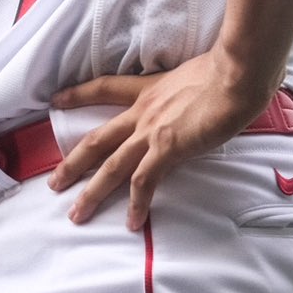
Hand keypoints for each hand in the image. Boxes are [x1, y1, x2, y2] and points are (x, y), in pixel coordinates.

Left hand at [49, 50, 271, 227]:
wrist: (237, 74)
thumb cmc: (229, 71)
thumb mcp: (197, 76)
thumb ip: (188, 92)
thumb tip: (200, 99)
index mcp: (148, 90)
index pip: (105, 88)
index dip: (78, 94)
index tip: (56, 100)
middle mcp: (143, 112)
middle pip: (97, 140)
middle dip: (73, 163)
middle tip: (54, 183)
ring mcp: (152, 131)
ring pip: (111, 166)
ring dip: (92, 192)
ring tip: (76, 214)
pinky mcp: (168, 148)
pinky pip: (144, 182)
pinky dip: (137, 204)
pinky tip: (133, 222)